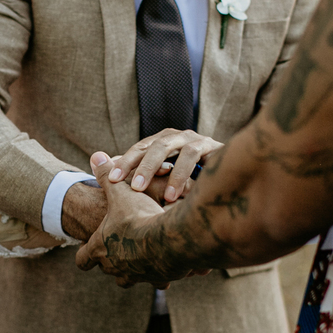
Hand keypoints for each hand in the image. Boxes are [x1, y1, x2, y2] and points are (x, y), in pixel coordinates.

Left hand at [77, 152, 187, 288]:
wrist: (169, 240)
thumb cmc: (140, 216)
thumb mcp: (121, 192)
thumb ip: (108, 176)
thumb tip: (95, 156)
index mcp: (100, 248)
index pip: (83, 259)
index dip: (84, 254)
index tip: (86, 250)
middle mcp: (115, 267)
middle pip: (108, 271)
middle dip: (113, 261)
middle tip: (119, 248)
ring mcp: (136, 276)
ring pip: (131, 279)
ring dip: (136, 270)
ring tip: (145, 256)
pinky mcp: (158, 278)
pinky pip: (159, 279)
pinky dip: (162, 272)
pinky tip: (170, 261)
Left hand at [106, 129, 223, 203]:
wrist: (229, 177)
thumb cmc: (189, 182)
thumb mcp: (162, 179)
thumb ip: (137, 174)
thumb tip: (103, 169)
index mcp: (162, 142)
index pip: (140, 148)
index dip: (125, 162)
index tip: (112, 180)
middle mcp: (178, 137)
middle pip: (155, 145)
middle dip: (141, 165)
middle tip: (132, 187)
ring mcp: (196, 140)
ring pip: (175, 148)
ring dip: (162, 170)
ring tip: (153, 194)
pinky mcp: (213, 147)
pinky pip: (194, 156)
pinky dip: (183, 175)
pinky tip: (176, 195)